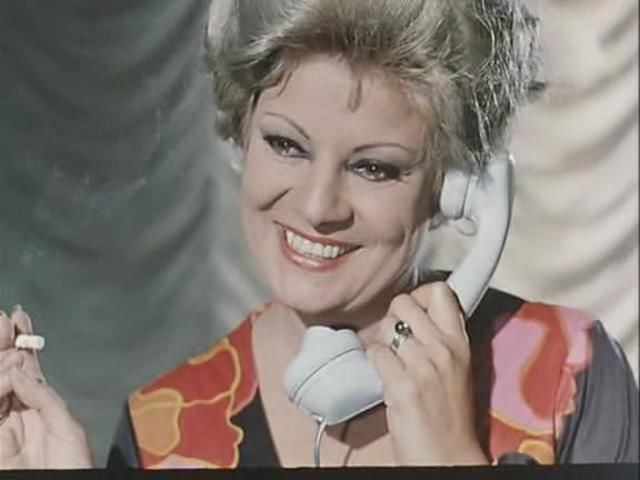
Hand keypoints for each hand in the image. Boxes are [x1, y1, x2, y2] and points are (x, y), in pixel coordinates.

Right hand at [0, 306, 92, 468]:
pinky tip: (6, 369)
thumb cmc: (71, 466)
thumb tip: (19, 369)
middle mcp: (16, 412)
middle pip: (5, 370)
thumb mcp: (65, 426)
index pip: (27, 368)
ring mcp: (1, 425)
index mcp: (39, 406)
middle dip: (4, 342)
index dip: (22, 342)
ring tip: (6, 336)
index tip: (18, 317)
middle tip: (5, 317)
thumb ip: (43, 397)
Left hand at [367, 282, 487, 465]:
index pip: (440, 292)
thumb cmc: (449, 416)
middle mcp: (444, 349)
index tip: (412, 309)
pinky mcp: (403, 386)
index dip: (419, 294)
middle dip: (393, 317)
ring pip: (385, 327)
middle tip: (395, 338)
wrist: (448, 456)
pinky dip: (373, 362)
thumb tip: (413, 314)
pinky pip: (375, 353)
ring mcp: (424, 367)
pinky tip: (384, 376)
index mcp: (460, 343)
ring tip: (391, 362)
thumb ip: (440, 339)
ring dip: (381, 342)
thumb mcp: (457, 368)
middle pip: (404, 302)